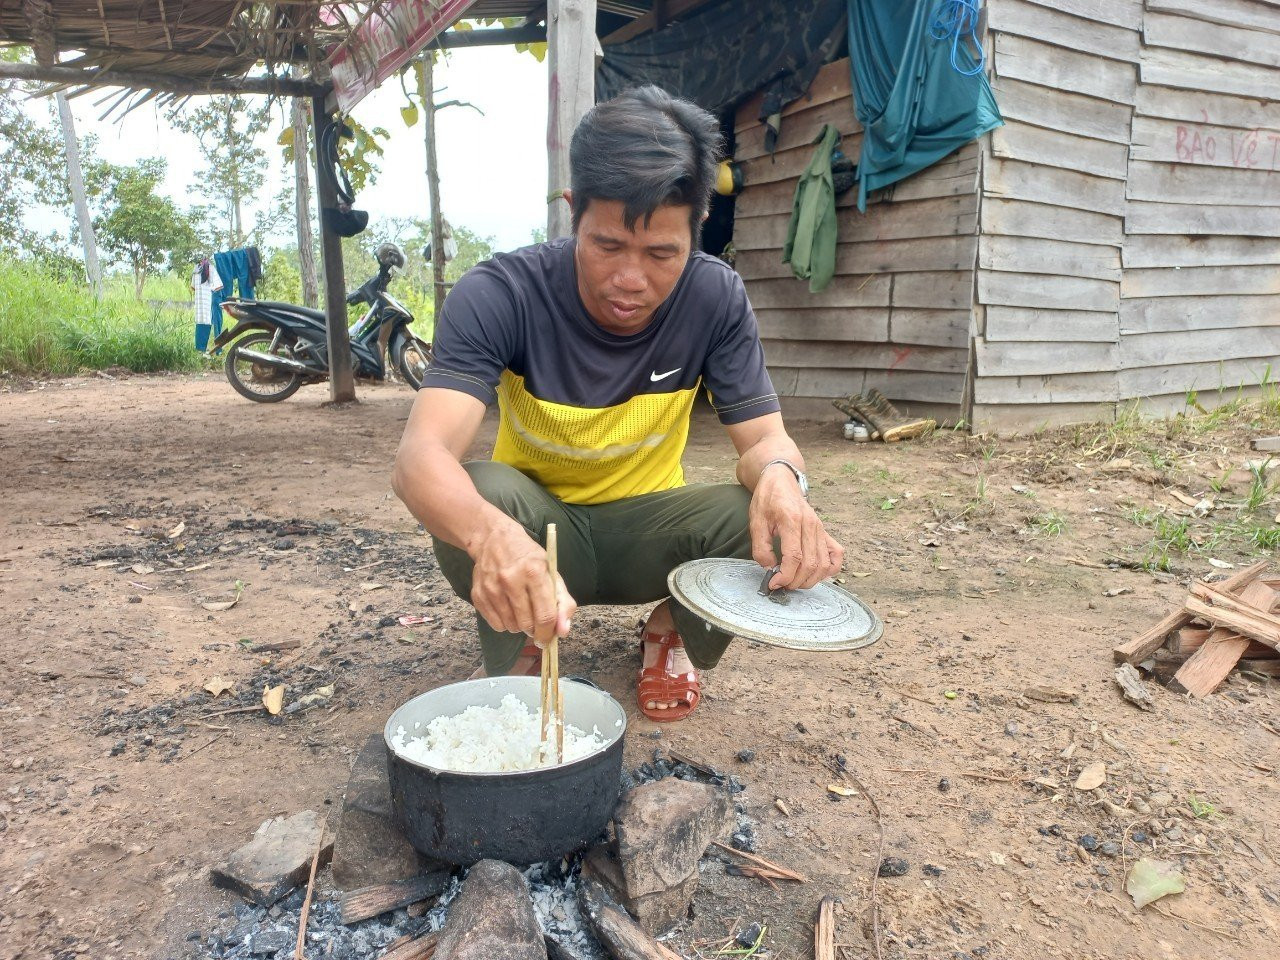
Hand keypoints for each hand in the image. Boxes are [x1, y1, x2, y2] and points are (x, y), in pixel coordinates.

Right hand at [468, 520, 576, 641]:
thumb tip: (563, 631)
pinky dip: (505, 623)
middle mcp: (511, 580)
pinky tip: (508, 608)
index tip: (549, 639)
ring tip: (521, 609)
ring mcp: (492, 588)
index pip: (545, 615)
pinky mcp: (478, 595)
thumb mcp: (551, 573)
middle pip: (527, 624)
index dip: (549, 633)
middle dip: (535, 629)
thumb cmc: (528, 558)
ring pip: (511, 627)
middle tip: (536, 621)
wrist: (493, 539)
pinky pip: (496, 625)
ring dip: (520, 626)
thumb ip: (563, 602)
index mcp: (534, 572)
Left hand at [749, 466, 843, 590]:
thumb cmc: (767, 500)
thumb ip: (761, 547)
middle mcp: (811, 525)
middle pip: (811, 563)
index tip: (773, 582)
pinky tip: (815, 574)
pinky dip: (829, 569)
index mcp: (792, 520)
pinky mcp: (825, 532)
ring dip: (811, 580)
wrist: (781, 481)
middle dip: (796, 581)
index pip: (794, 556)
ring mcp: (821, 529)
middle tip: (781, 585)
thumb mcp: (755, 521)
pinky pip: (836, 555)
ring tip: (794, 582)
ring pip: (824, 564)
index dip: (785, 575)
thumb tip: (770, 568)